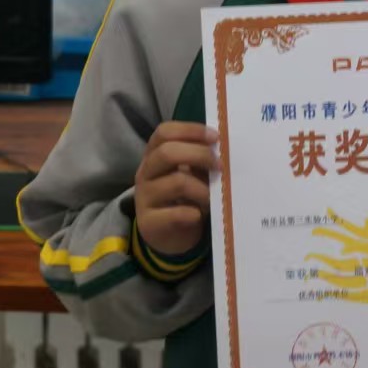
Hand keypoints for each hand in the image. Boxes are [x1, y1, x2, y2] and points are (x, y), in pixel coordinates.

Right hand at [133, 122, 219, 256]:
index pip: (164, 133)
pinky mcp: (150, 223)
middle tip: (220, 166)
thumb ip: (199, 160)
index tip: (215, 137)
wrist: (169, 237)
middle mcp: (145, 173)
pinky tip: (199, 215)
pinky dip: (194, 213)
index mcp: (154, 155)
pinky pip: (178, 214)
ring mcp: (145, 198)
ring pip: (177, 182)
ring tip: (212, 198)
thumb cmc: (183, 199)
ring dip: (203, 189)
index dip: (190, 131)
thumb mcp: (189, 175)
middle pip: (167, 153)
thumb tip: (223, 149)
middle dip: (199, 155)